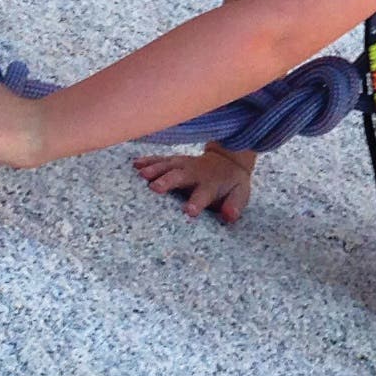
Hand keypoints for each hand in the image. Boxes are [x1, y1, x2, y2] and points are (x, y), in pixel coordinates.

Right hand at [135, 146, 255, 223]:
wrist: (228, 161)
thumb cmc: (231, 184)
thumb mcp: (240, 195)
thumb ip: (234, 205)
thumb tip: (229, 215)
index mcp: (212, 184)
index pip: (204, 193)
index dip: (197, 201)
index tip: (188, 211)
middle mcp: (196, 173)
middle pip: (181, 176)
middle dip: (168, 181)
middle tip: (155, 188)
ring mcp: (184, 165)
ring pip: (169, 165)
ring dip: (155, 168)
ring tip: (141, 174)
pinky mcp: (175, 161)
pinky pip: (161, 160)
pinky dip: (148, 161)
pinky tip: (135, 164)